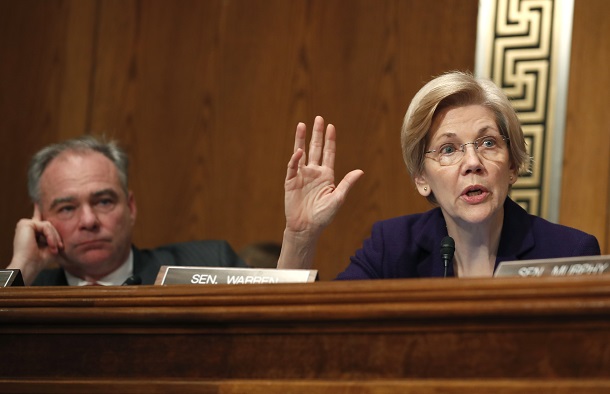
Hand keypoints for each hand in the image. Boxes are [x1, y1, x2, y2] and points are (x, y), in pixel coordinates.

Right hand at [7, 205, 63, 284]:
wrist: (29, 265)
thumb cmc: (40, 260)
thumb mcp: (51, 245)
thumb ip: (54, 236)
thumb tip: (62, 231)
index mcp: (32, 231)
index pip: (38, 217)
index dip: (39, 210)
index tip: (39, 202)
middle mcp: (27, 226)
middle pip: (50, 225)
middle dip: (56, 237)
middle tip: (57, 249)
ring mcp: (25, 224)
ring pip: (49, 225)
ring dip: (54, 238)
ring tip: (53, 249)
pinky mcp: (25, 224)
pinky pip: (46, 226)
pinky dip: (50, 236)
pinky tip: (50, 245)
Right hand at [284, 116, 362, 237]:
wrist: (306, 228)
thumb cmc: (323, 216)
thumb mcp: (338, 199)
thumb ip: (347, 184)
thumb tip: (360, 171)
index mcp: (326, 176)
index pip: (329, 153)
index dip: (330, 140)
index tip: (331, 126)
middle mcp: (314, 173)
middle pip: (316, 148)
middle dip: (317, 134)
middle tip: (318, 118)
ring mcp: (302, 176)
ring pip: (301, 153)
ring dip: (301, 139)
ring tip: (302, 125)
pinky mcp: (291, 182)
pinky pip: (293, 167)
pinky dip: (295, 159)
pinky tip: (299, 151)